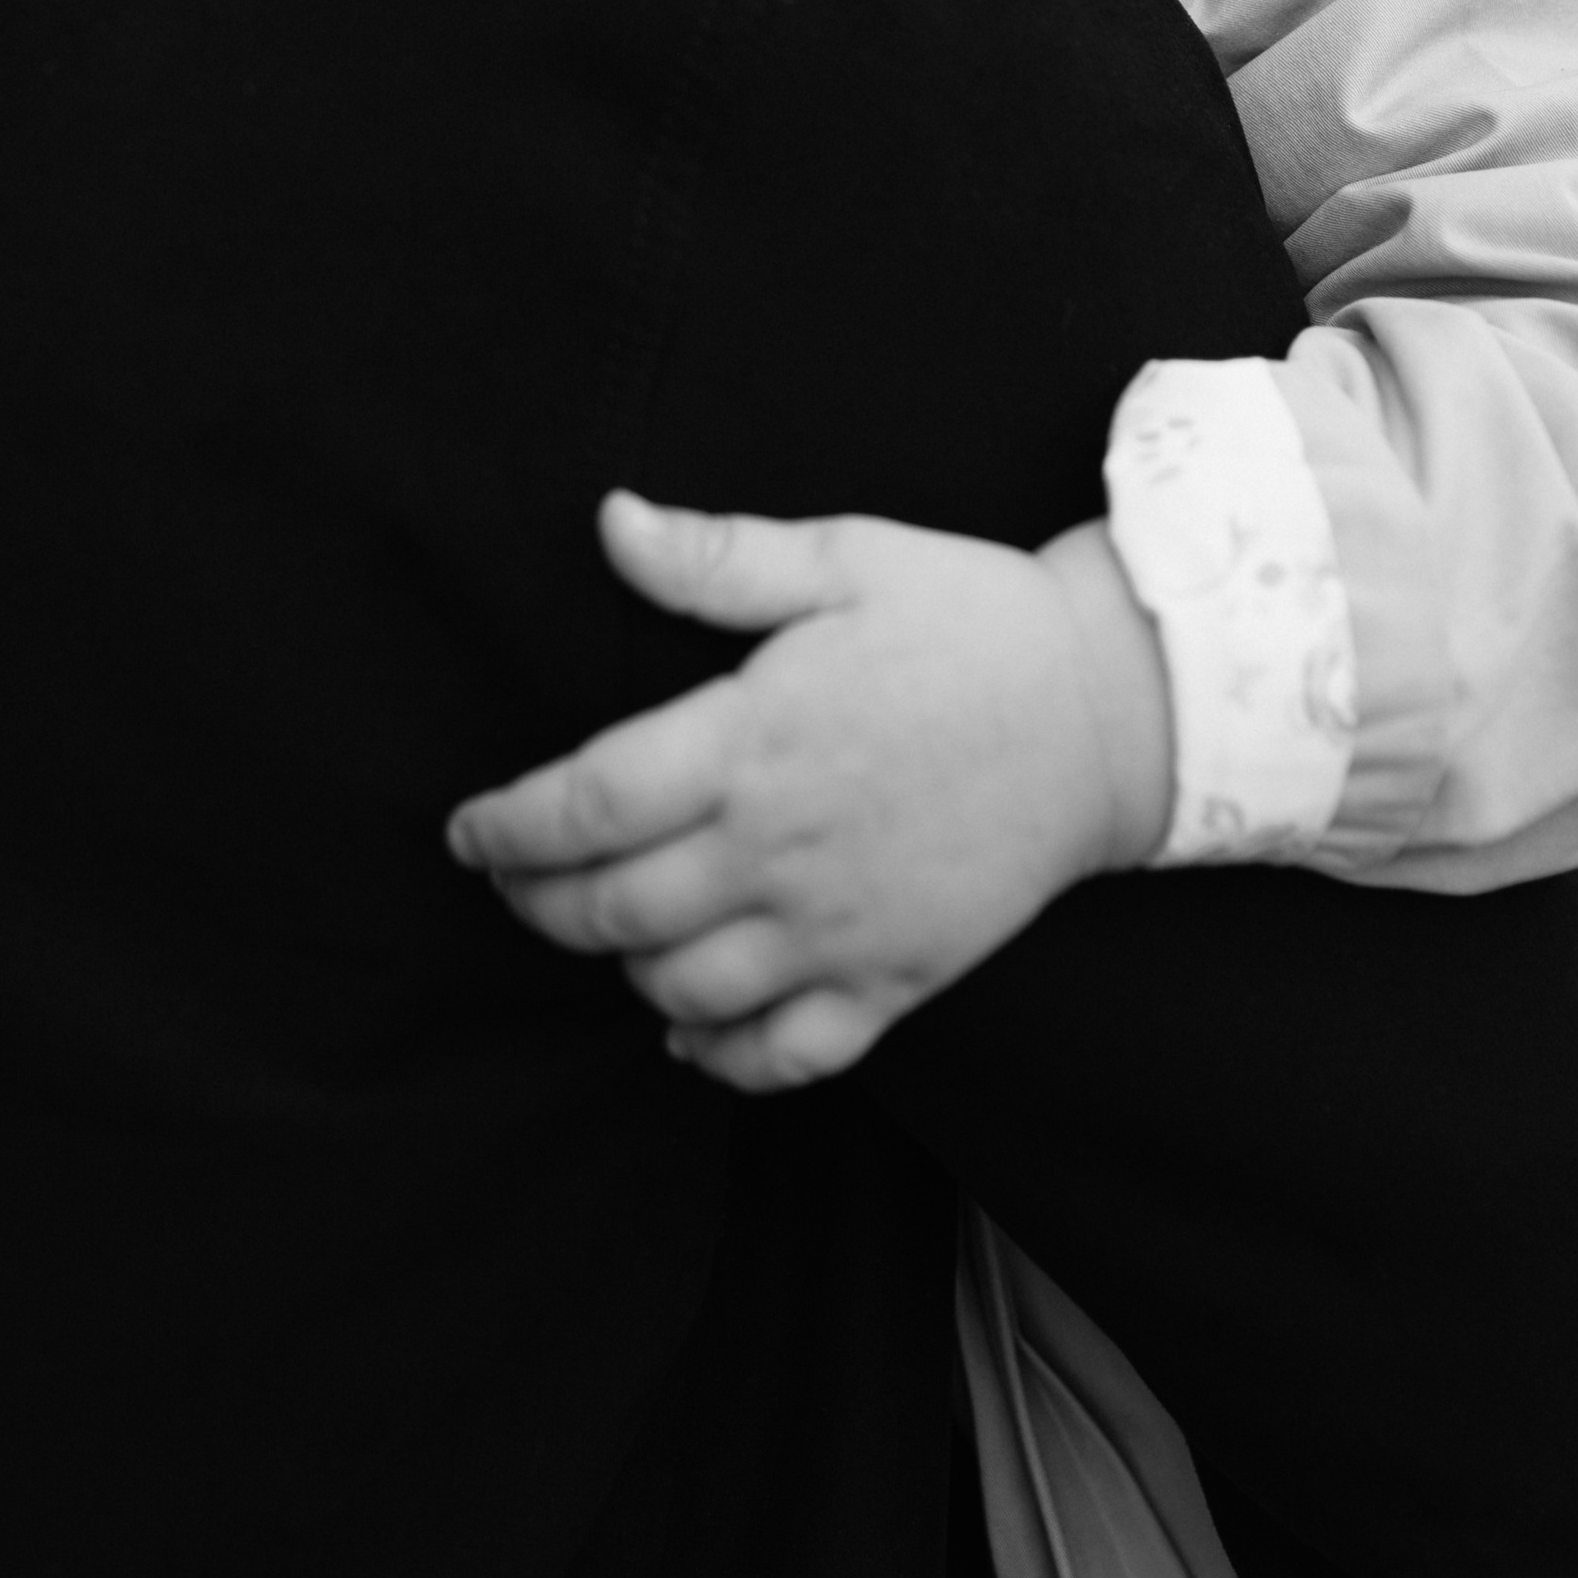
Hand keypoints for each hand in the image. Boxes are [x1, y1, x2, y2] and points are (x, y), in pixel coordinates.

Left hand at [447, 494, 1172, 1092]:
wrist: (1112, 710)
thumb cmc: (967, 619)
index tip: (466, 831)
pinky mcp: (896, 979)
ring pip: (681, 992)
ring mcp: (839, 927)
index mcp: (754, 741)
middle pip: (612, 911)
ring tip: (601, 931)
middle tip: (512, 882)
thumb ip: (717, 558)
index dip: (506, 828)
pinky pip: (785, 1055)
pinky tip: (687, 1031)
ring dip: (618, 971)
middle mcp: (782, 850)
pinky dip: (720, 1058)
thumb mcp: (843, 559)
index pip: (586, 807)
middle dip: (538, 904)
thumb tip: (609, 519)